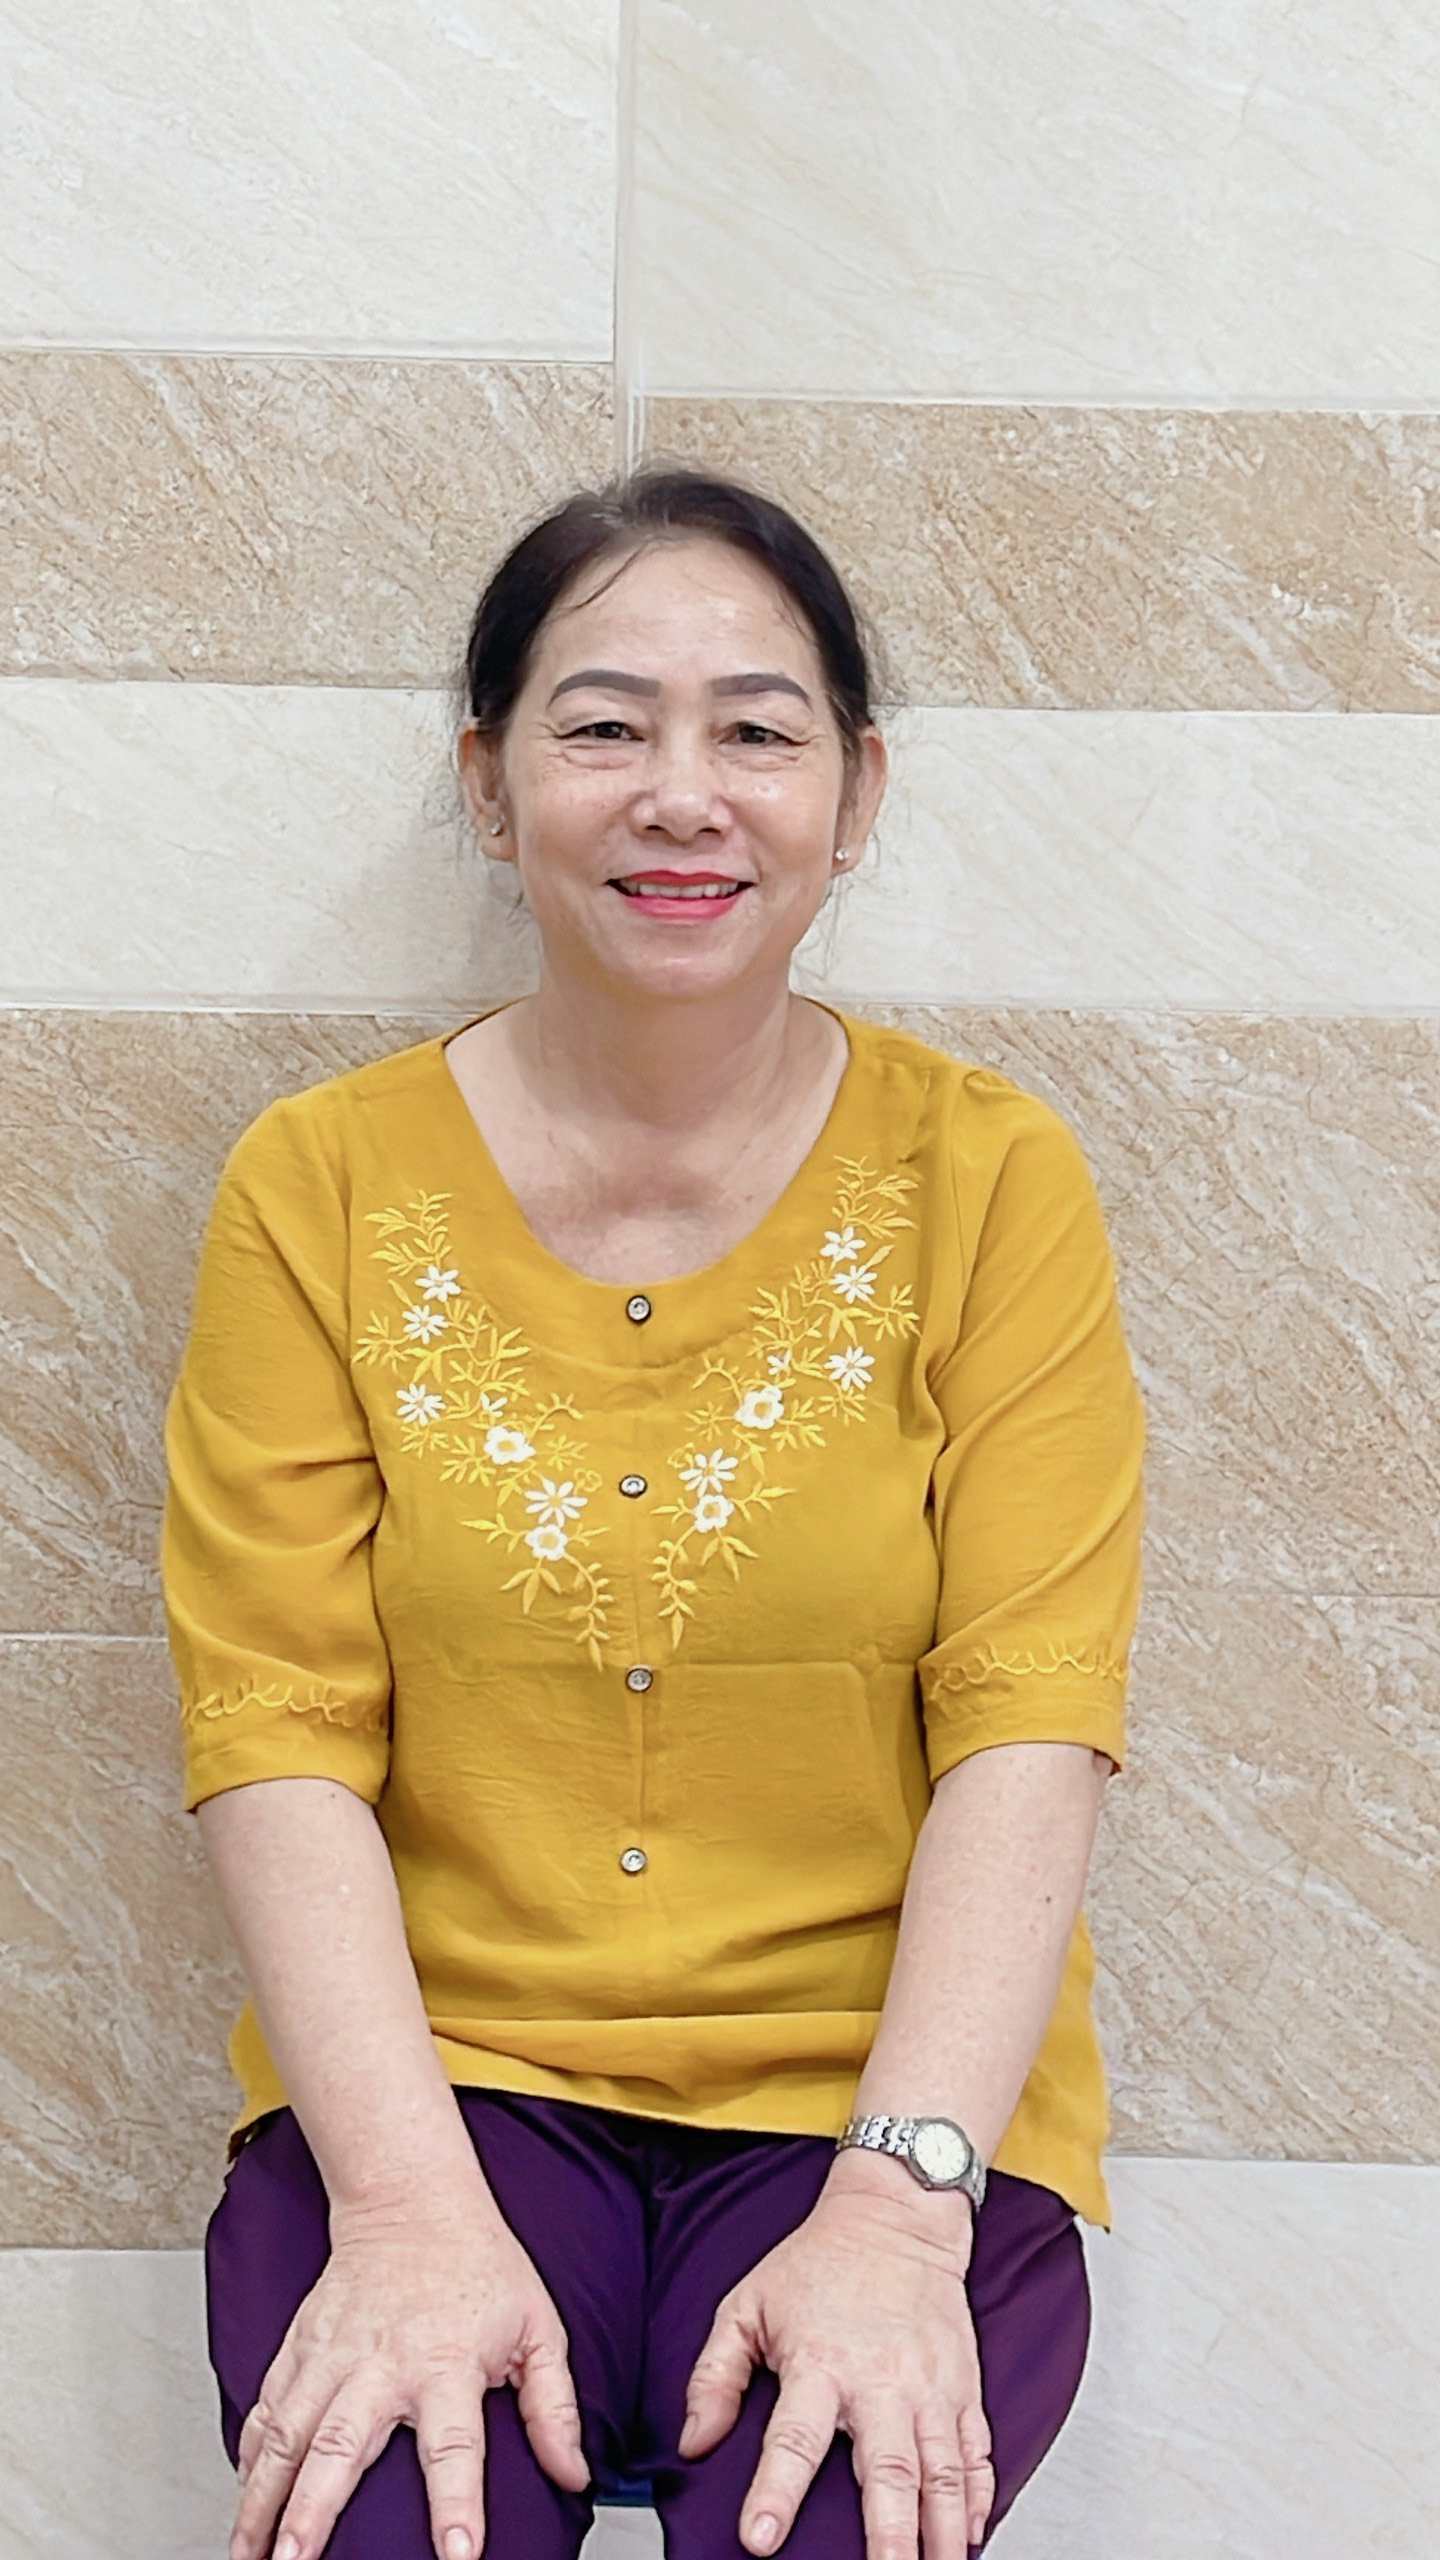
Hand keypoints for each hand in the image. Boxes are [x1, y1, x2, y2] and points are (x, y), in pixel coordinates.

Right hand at [228, 2192, 588, 2559]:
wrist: (413, 2201)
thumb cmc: (480, 2267)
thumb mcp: (537, 2328)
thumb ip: (555, 2406)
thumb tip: (574, 2474)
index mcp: (447, 2363)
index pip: (454, 2446)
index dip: (456, 2504)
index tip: (456, 2557)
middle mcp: (382, 2363)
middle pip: (340, 2447)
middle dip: (311, 2514)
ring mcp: (332, 2355)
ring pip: (288, 2436)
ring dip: (263, 2499)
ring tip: (248, 2556)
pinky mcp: (300, 2346)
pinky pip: (266, 2408)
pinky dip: (249, 2455)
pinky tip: (242, 2496)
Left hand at [679, 2181, 993, 2558]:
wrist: (897, 2214)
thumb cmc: (818, 2262)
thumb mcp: (748, 2304)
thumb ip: (715, 2376)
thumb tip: (693, 2440)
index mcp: (819, 2363)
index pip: (794, 2440)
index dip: (775, 2492)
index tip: (760, 2539)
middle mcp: (881, 2381)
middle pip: (888, 2471)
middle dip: (889, 2539)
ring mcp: (930, 2387)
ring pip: (942, 2474)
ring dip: (943, 2532)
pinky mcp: (963, 2387)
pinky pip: (976, 2452)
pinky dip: (978, 2497)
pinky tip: (971, 2535)